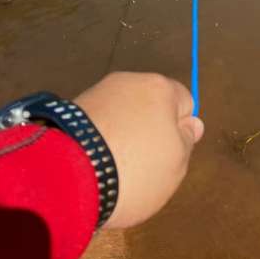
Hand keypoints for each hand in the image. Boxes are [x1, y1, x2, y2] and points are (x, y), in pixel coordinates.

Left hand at [75, 72, 203, 229]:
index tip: (169, 154)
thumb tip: (191, 123)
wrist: (68, 176)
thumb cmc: (136, 169)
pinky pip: (97, 126)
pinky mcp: (70, 111)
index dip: (180, 129)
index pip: (183, 101)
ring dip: (121, 135)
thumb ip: (186, 141)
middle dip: (149, 130)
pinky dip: (99, 141)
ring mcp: (95, 94)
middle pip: (149, 106)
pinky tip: (92, 165)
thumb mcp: (176, 164)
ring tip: (113, 168)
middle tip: (144, 165)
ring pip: (121, 116)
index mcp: (159, 87)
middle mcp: (126, 81)